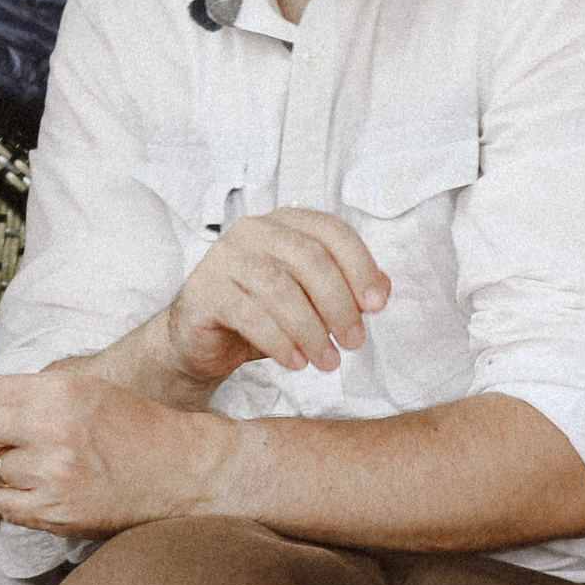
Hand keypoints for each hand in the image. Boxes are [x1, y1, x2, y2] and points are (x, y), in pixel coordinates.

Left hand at [0, 373, 229, 538]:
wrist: (184, 471)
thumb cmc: (137, 429)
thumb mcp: (85, 390)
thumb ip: (30, 393)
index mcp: (58, 392)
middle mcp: (52, 430)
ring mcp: (53, 474)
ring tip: (28, 463)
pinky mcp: (58, 512)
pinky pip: (6, 506)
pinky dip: (13, 498)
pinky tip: (37, 488)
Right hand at [163, 206, 389, 391]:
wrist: (203, 340)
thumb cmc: (261, 314)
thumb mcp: (310, 300)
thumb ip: (345, 289)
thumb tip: (382, 290)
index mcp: (284, 223)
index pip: (331, 231)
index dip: (360, 266)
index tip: (376, 306)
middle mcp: (252, 232)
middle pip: (308, 258)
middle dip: (338, 304)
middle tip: (354, 341)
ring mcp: (224, 258)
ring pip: (279, 288)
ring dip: (311, 330)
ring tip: (328, 361)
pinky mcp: (204, 290)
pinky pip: (249, 314)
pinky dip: (280, 342)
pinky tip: (296, 362)